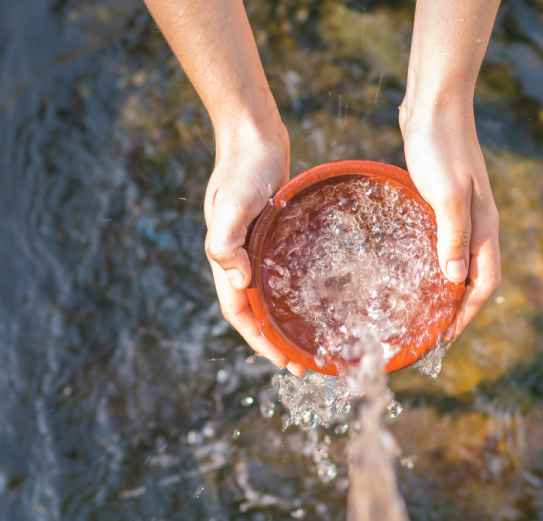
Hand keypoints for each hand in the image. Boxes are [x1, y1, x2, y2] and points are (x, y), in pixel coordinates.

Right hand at [204, 121, 305, 375]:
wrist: (252, 134)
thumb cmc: (243, 167)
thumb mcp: (232, 204)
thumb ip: (226, 242)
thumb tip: (238, 282)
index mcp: (226, 257)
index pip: (240, 313)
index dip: (260, 340)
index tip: (284, 362)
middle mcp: (239, 257)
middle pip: (255, 311)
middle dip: (275, 340)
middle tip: (305, 363)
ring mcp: (255, 246)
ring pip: (268, 294)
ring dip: (285, 320)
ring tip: (311, 339)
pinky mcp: (271, 233)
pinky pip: (281, 272)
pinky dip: (293, 291)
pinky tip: (315, 296)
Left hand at [400, 104, 500, 339]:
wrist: (435, 105)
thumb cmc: (440, 147)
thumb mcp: (446, 194)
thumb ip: (453, 236)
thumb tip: (455, 281)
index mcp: (484, 227)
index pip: (485, 283)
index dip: (467, 313)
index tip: (446, 337)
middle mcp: (479, 225)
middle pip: (475, 278)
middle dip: (459, 309)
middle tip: (431, 332)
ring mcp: (463, 213)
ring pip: (460, 262)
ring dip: (447, 289)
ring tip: (423, 310)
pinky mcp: (445, 202)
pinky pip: (445, 243)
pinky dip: (435, 263)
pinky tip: (414, 268)